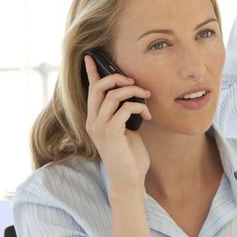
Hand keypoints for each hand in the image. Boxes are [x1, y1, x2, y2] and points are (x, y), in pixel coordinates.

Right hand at [83, 54, 151, 186]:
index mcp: (94, 119)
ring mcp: (100, 127)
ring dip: (133, 92)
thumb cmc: (130, 155)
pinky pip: (124, 109)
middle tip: (134, 81)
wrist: (129, 179)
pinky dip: (138, 107)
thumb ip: (123, 113)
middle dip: (117, 78)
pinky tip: (147, 114)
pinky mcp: (111, 133)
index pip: (90, 90)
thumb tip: (134, 96)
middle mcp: (93, 121)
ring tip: (146, 96)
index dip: (91, 72)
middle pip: (98, 87)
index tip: (91, 57)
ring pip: (113, 95)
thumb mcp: (125, 129)